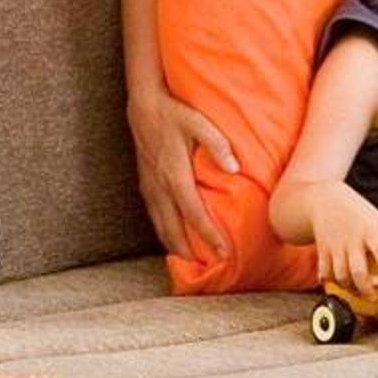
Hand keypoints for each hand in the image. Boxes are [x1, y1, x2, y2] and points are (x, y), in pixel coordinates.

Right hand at [130, 94, 241, 263]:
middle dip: (190, 253)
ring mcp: (149, 188)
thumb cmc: (174, 112)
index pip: (194, 213)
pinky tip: (175, 243)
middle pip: (174, 229)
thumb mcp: (199, 121)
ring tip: (192, 265)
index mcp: (174, 174)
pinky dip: (165, 234)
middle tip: (208, 271)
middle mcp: (159, 186)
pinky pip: (155, 217)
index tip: (223, 254)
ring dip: (176, 248)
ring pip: (161, 226)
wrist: (143, 105)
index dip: (209, 236)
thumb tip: (234, 168)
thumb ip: (217, 144)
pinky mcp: (145, 186)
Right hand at [310, 186, 377, 302]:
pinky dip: (330, 282)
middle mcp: (351, 240)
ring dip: (349, 288)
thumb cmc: (354, 209)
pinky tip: (338, 285)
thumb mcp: (375, 215)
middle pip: (357, 270)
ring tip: (357, 292)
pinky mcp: (323, 250)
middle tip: (373, 297)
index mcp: (368, 229)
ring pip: (340, 275)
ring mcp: (336, 246)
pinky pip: (324, 272)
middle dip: (365, 287)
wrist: (324, 200)